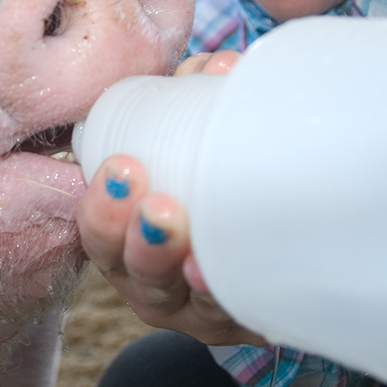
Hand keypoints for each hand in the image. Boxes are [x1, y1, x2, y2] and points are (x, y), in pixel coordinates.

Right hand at [76, 50, 266, 344]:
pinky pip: (229, 313)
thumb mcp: (186, 153)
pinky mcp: (242, 319)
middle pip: (130, 270)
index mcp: (127, 241)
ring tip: (180, 229)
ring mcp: (197, 307)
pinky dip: (222, 294)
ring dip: (171, 261)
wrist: (286, 253)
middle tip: (155, 202)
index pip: (100, 232)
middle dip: (135, 237)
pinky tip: (217, 274)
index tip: (122, 169)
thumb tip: (212, 67)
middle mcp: (154, 281)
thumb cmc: (214, 188)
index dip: (102, 209)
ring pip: (174, 294)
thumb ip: (187, 109)